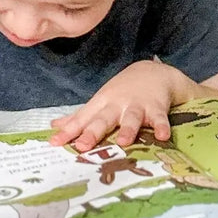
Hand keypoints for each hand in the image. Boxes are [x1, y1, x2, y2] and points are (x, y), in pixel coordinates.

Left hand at [49, 60, 201, 150]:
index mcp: (101, 105)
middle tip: (82, 145)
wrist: (153, 72)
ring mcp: (137, 106)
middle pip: (103, 119)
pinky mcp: (157, 108)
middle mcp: (117, 105)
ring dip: (128, 129)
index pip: (82, 119)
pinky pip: (160, 119)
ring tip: (124, 142)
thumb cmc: (122, 92)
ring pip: (131, 118)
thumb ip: (79, 117)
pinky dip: (162, 126)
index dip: (69, 131)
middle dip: (93, 132)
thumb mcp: (100, 101)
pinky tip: (163, 137)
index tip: (55, 142)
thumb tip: (54, 127)